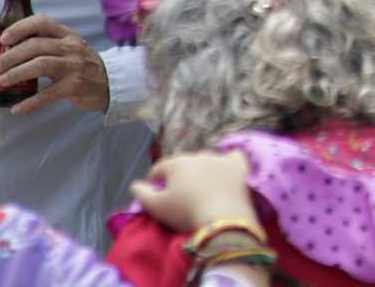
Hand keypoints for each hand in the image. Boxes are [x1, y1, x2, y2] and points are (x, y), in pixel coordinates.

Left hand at [0, 14, 110, 114]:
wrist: (110, 83)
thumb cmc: (82, 65)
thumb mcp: (70, 48)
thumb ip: (48, 46)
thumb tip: (10, 52)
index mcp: (68, 35)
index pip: (42, 22)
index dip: (20, 28)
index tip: (3, 39)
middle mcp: (72, 47)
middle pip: (36, 45)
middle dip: (11, 56)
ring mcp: (74, 66)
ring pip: (40, 65)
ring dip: (17, 73)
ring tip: (2, 81)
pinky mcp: (75, 86)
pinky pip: (48, 94)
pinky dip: (30, 102)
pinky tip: (17, 108)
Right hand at [131, 151, 256, 231]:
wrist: (223, 218)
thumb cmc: (185, 212)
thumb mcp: (156, 207)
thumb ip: (141, 194)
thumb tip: (135, 185)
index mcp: (177, 164)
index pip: (160, 167)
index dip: (154, 179)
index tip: (154, 189)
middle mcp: (199, 156)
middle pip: (184, 164)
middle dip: (179, 175)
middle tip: (179, 192)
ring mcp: (221, 159)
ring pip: (207, 160)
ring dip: (201, 170)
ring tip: (200, 186)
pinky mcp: (239, 167)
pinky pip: (233, 157)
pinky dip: (228, 162)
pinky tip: (225, 169)